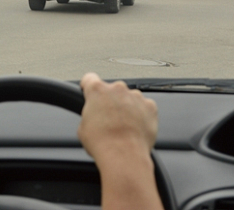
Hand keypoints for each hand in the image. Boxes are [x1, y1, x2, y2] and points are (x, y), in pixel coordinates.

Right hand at [77, 73, 162, 209]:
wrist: (124, 155)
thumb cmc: (102, 143)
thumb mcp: (83, 128)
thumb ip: (89, 114)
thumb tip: (94, 117)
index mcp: (97, 90)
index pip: (89, 79)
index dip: (88, 86)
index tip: (90, 92)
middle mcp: (117, 88)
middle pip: (112, 89)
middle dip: (110, 101)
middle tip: (108, 119)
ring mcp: (136, 96)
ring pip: (130, 98)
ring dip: (127, 107)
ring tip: (124, 127)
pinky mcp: (150, 106)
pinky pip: (144, 106)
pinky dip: (141, 114)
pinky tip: (135, 128)